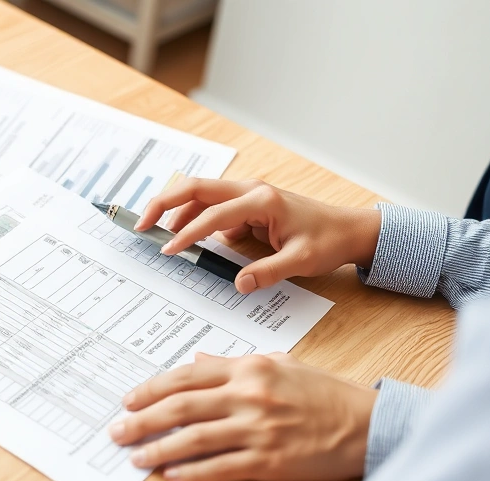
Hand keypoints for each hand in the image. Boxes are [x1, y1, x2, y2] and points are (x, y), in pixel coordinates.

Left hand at [108, 352, 377, 480]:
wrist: (366, 423)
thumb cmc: (323, 393)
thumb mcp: (279, 364)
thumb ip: (234, 364)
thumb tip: (197, 360)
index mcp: (249, 368)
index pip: (187, 375)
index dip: (152, 388)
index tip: (128, 399)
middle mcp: (250, 395)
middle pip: (181, 407)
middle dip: (142, 420)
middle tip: (117, 430)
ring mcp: (259, 429)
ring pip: (194, 439)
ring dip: (159, 449)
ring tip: (135, 457)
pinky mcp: (270, 460)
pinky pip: (221, 467)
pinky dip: (193, 472)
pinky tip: (172, 476)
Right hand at [134, 178, 381, 293]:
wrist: (348, 229)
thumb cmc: (327, 241)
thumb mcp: (301, 261)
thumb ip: (268, 272)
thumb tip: (238, 285)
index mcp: (261, 200)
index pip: (212, 214)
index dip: (187, 233)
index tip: (169, 251)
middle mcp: (250, 190)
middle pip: (195, 188)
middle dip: (164, 203)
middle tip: (140, 224)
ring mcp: (246, 195)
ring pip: (199, 194)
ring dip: (174, 210)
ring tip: (153, 232)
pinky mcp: (246, 204)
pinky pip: (210, 206)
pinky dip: (190, 217)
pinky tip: (181, 236)